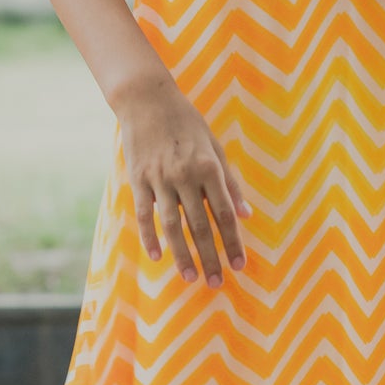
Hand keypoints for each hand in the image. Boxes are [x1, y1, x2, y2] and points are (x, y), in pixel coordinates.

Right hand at [117, 68, 251, 286]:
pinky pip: (144, 215)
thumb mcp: (215, 147)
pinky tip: (157, 257)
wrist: (148, 100)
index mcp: (209, 167)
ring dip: (182, 254)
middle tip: (218, 283)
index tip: (240, 264)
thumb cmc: (188, 124)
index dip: (233, 241)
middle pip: (200, 224)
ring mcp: (159, 179)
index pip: (224, 213)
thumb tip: (247, 215)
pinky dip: (150, 237)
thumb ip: (230, 183)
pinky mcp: (138, 180)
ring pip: (172, 225)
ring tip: (190, 277)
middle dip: (210, 256)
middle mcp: (185, 175)